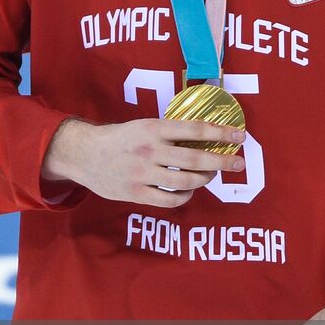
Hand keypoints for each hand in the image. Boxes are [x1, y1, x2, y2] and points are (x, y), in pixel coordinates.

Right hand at [41, 117, 245, 207]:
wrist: (84, 154)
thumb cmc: (121, 138)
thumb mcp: (143, 125)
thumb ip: (170, 132)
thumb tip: (205, 136)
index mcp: (154, 128)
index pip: (195, 129)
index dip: (221, 132)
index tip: (240, 135)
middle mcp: (150, 150)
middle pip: (195, 158)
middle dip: (222, 161)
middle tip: (239, 163)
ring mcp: (143, 174)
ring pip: (186, 181)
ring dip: (205, 179)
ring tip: (211, 174)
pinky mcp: (136, 193)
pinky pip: (170, 199)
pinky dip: (185, 197)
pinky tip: (190, 191)